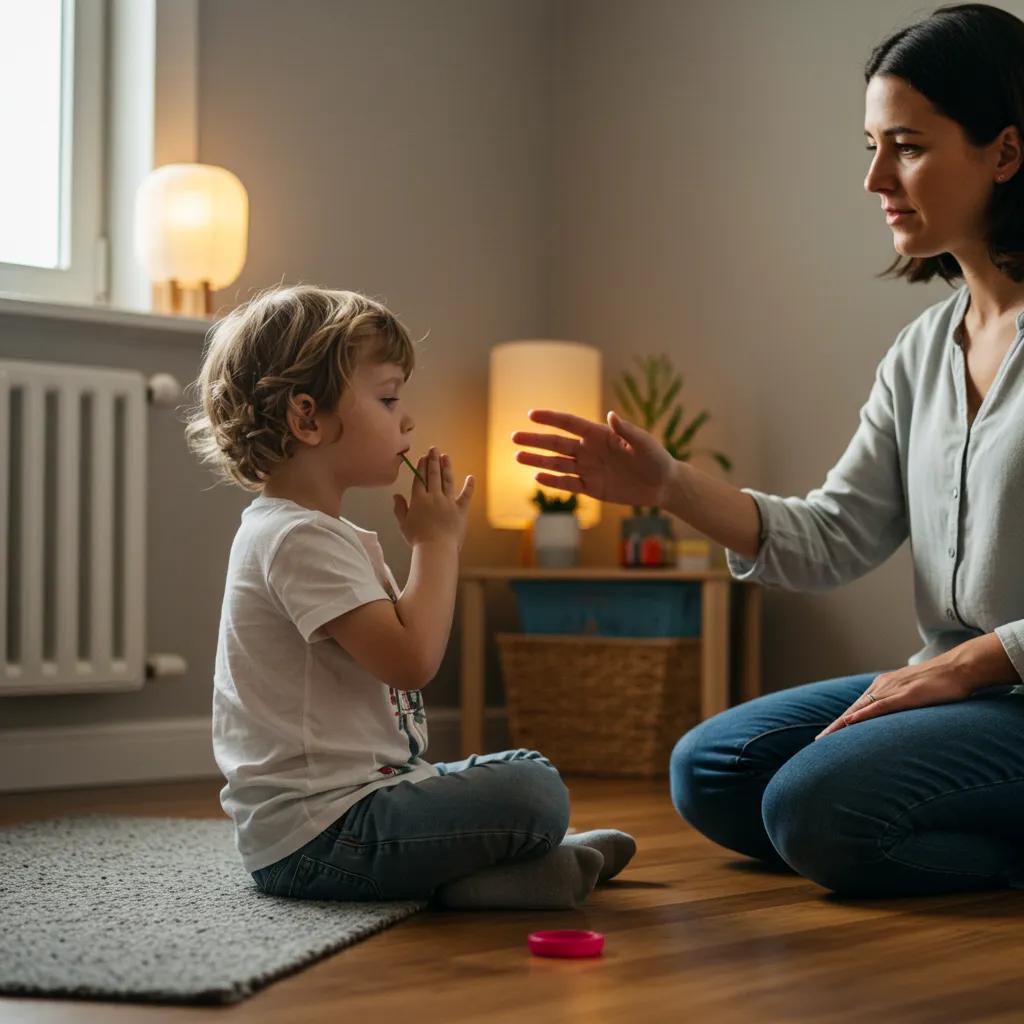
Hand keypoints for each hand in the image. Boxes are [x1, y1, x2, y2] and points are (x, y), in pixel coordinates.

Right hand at [393, 447, 474, 549]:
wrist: (436, 548)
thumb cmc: (418, 539)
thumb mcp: (404, 524)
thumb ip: (399, 508)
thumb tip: (396, 496)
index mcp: (419, 500)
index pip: (419, 479)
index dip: (421, 467)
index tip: (423, 457)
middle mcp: (434, 497)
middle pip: (433, 475)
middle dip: (433, 460)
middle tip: (434, 449)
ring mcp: (448, 502)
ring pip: (447, 481)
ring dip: (447, 467)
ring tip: (446, 456)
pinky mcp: (460, 510)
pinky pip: (466, 496)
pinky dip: (469, 486)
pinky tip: (471, 477)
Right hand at [512, 409, 675, 508]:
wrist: (662, 485)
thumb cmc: (656, 458)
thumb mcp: (644, 443)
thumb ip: (627, 430)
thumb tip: (611, 415)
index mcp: (600, 435)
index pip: (570, 424)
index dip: (551, 418)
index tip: (532, 414)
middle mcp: (590, 450)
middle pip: (557, 444)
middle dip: (535, 440)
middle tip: (514, 437)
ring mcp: (588, 469)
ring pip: (557, 464)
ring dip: (537, 460)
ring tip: (517, 456)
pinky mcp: (591, 488)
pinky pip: (568, 484)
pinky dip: (553, 481)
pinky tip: (537, 476)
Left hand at [814, 634, 1016, 739]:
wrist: (959, 668)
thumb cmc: (941, 682)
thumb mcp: (915, 693)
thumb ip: (902, 704)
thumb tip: (896, 720)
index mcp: (884, 686)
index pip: (857, 708)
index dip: (842, 723)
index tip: (828, 736)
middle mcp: (882, 686)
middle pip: (853, 710)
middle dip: (835, 727)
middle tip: (818, 741)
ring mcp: (892, 690)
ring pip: (861, 709)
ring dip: (842, 724)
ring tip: (827, 738)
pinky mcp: (905, 695)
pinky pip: (879, 707)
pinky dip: (863, 715)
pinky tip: (850, 723)